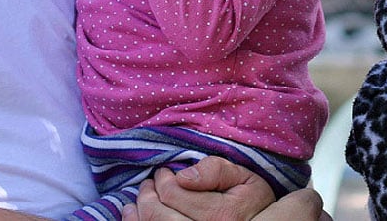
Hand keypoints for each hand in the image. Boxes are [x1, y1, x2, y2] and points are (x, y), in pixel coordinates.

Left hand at [123, 156, 273, 220]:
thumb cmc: (252, 200)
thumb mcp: (243, 176)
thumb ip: (215, 170)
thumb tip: (184, 175)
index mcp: (222, 216)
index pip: (175, 195)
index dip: (164, 180)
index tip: (164, 172)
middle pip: (159, 217)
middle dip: (147, 197)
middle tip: (147, 184)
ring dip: (138, 215)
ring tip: (136, 202)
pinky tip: (134, 218)